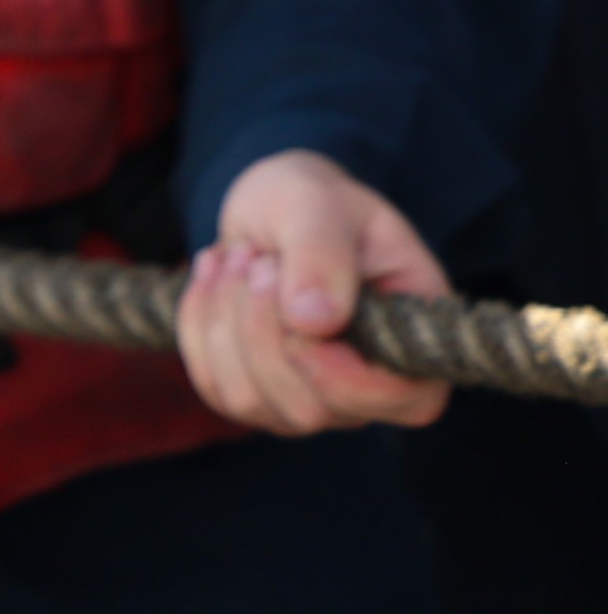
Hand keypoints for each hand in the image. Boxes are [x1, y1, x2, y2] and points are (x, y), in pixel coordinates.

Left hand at [183, 151, 451, 434]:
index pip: (404, 402)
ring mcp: (311, 402)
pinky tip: (213, 275)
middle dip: (263, 327)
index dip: (341, 373)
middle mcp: (370, 390)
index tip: (297, 314)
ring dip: (225, 321)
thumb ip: (323, 254)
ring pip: (249, 400)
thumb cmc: (315, 205)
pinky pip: (212, 385)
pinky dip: (198, 324)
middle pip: (308, 408)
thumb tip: (313, 322)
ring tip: (238, 258)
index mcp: (416, 345)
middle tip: (260, 259)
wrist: (273, 211)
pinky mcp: (256, 397)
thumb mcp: (321, 205)